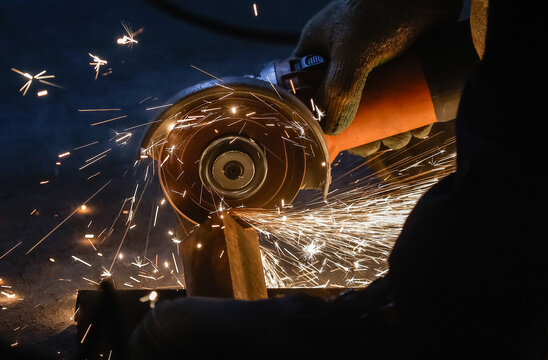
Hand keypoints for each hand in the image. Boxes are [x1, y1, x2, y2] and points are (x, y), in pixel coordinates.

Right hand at [294, 0, 460, 138]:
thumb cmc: (382, 10)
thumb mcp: (353, 54)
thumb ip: (338, 91)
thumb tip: (332, 131)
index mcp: (320, 51)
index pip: (307, 91)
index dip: (316, 116)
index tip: (332, 138)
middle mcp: (344, 58)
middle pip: (344, 105)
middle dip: (362, 129)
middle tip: (374, 144)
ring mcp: (374, 62)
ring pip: (375, 105)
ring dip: (388, 128)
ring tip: (402, 137)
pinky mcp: (402, 64)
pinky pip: (400, 97)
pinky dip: (408, 115)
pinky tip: (419, 127)